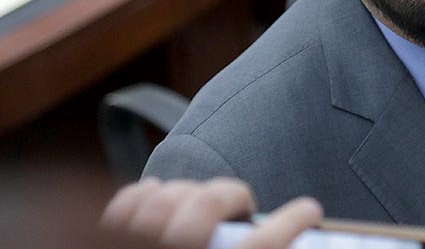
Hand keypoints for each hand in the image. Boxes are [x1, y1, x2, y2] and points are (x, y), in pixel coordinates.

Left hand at [100, 177, 322, 248]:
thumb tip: (275, 246)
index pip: (262, 248)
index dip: (290, 224)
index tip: (310, 210)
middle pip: (207, 205)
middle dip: (233, 195)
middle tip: (243, 204)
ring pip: (168, 196)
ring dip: (190, 192)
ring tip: (200, 202)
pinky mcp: (104, 246)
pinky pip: (128, 202)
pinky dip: (144, 193)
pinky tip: (157, 196)